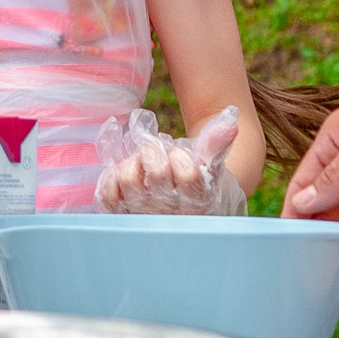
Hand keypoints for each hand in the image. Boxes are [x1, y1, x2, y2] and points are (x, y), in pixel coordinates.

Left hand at [95, 107, 246, 214]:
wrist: (183, 212)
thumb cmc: (199, 184)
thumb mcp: (212, 166)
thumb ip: (218, 144)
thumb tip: (231, 121)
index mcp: (198, 201)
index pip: (188, 174)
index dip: (181, 157)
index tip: (179, 155)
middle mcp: (170, 212)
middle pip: (157, 173)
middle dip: (154, 151)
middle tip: (156, 150)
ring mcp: (144, 215)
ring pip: (129, 180)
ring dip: (133, 162)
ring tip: (141, 161)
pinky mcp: (122, 215)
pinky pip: (108, 194)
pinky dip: (112, 177)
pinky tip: (123, 171)